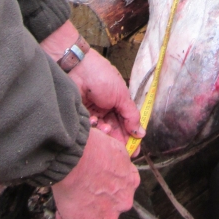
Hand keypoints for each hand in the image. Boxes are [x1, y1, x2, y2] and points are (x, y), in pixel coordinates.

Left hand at [40, 21, 142, 147]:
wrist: (76, 68)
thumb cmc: (101, 76)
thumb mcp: (121, 95)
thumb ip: (131, 115)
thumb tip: (141, 133)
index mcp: (118, 102)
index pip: (127, 123)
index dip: (131, 137)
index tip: (134, 150)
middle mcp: (106, 109)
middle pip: (115, 130)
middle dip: (118, 138)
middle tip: (120, 148)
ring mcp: (93, 113)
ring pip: (103, 131)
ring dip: (106, 132)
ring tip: (106, 128)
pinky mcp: (82, 116)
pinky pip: (91, 129)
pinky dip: (94, 128)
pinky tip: (94, 122)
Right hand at [52, 126, 139, 218]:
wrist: (75, 159)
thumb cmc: (91, 148)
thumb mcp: (114, 149)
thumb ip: (116, 163)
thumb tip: (107, 167)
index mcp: (131, 182)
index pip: (121, 190)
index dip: (106, 189)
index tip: (95, 186)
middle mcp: (124, 202)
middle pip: (109, 206)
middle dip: (95, 203)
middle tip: (80, 194)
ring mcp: (108, 217)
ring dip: (83, 214)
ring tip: (68, 202)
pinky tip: (64, 214)